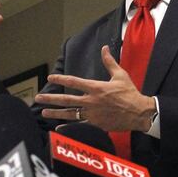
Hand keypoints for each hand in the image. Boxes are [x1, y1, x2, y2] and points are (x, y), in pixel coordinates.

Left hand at [37, 46, 156, 131]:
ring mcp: (92, 114)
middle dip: (51, 98)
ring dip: (55, 113)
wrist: (139, 112)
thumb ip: (109, 62)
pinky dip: (68, 127)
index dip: (60, 79)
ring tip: (44, 112)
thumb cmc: (130, 93)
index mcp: (96, 88)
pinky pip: (79, 126)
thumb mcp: (121, 75)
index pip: (74, 82)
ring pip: (70, 113)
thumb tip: (104, 48)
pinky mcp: (96, 124)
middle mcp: (91, 101)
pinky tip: (59, 128)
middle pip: (67, 99)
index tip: (50, 78)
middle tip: (38, 98)